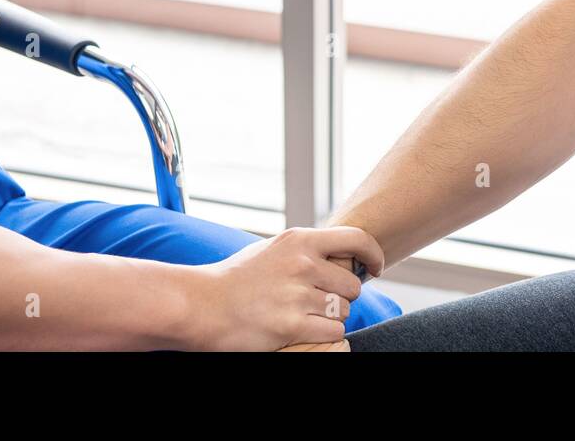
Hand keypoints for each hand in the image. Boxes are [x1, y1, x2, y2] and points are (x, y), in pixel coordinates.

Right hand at [188, 226, 383, 350]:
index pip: (356, 239)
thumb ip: (305, 249)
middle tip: (318, 302)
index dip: (373, 255)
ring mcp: (297, 294)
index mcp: (299, 240)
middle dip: (341, 297)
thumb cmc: (235, 279)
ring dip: (330, 318)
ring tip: (304, 316)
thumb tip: (340, 252)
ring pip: (342, 311)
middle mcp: (302, 263)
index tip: (375, 268)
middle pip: (352, 285)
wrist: (200, 305)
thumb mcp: (272, 249)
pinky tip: (305, 331)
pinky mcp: (290, 325)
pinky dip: (324, 336)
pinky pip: (332, 332)